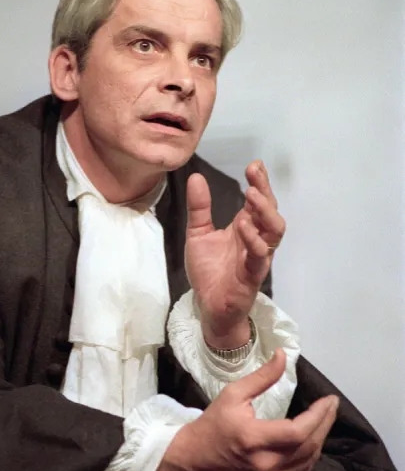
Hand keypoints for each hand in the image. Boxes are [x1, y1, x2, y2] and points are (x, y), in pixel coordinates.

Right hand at [152, 349, 338, 470]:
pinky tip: (311, 440)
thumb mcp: (233, 395)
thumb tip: (283, 355)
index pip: (299, 430)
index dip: (319, 416)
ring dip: (320, 439)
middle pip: (309, 446)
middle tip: (332, 406)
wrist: (192, 460)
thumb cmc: (212, 424)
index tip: (329, 400)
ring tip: (324, 419)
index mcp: (254, 439)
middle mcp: (265, 465)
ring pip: (308, 461)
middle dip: (325, 423)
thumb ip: (262, 377)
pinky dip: (309, 456)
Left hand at [185, 161, 284, 348]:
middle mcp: (256, 239)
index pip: (258, 201)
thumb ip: (199, 208)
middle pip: (271, 211)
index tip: (254, 165)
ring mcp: (257, 257)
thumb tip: (196, 177)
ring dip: (265, 212)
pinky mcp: (253, 275)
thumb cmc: (209, 271)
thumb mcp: (198, 234)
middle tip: (254, 175)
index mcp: (246, 227)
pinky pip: (260, 257)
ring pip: (275, 232)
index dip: (260, 182)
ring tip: (250, 196)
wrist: (209, 306)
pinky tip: (243, 227)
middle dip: (265, 191)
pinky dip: (254, 241)